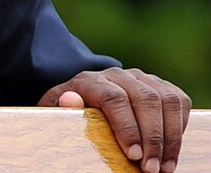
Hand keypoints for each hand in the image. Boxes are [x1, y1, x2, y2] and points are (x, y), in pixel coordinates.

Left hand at [40, 67, 190, 172]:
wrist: (84, 98)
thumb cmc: (71, 113)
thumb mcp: (58, 113)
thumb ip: (62, 108)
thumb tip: (71, 99)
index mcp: (90, 80)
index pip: (114, 98)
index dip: (127, 128)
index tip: (133, 156)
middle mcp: (117, 74)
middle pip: (144, 99)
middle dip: (152, 138)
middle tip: (151, 168)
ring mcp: (140, 77)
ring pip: (166, 100)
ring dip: (170, 137)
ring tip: (165, 166)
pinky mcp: (159, 84)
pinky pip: (178, 101)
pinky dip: (180, 127)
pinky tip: (172, 150)